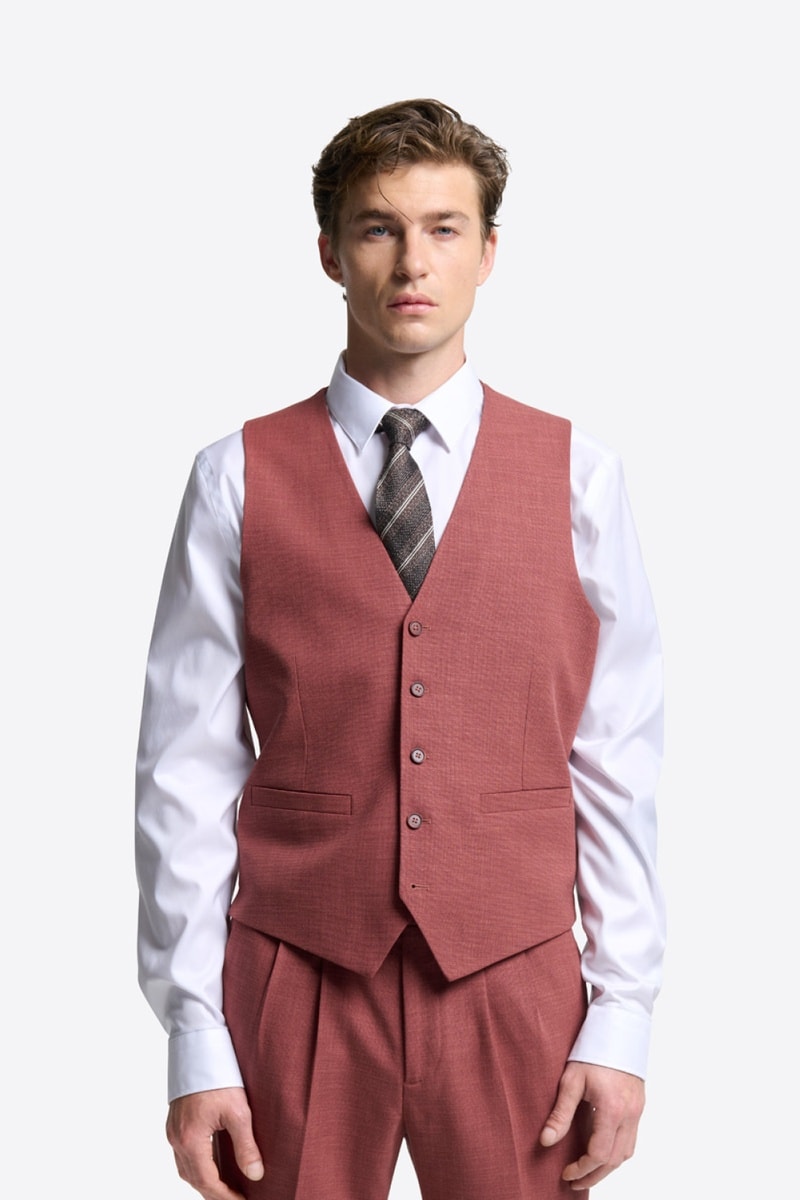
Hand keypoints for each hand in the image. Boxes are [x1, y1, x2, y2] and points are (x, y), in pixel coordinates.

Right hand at [166, 1087, 263, 1199]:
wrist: (199, 1048)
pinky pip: (182, 1155)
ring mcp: (172, 1131)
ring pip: (185, 1169)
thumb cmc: (219, 1076)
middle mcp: (176, 1139)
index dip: (225, 1197)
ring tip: (225, 1188)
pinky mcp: (174, 1123)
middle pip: (193, 1179)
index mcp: (190, 1139)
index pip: (207, 1181)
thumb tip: (255, 1175)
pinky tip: (210, 1165)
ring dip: (204, 1182)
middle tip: (236, 1199)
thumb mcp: (238, 1112)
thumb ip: (246, 1146)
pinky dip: (197, 1167)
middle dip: (214, 1193)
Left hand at [539, 1061, 644, 1189]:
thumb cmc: (592, 1050)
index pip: (599, 1154)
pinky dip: (617, 1152)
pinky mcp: (639, 1106)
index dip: (582, 1169)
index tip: (566, 1173)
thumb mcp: (571, 1079)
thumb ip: (561, 1113)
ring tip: (586, 1169)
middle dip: (594, 1175)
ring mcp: (637, 1111)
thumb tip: (546, 1141)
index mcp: (611, 1109)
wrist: (618, 1027)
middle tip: (574, 1181)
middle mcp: (629, 1114)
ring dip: (607, 1166)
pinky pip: (631, 1140)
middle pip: (615, 1160)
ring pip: (626, 1153)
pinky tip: (602, 1149)